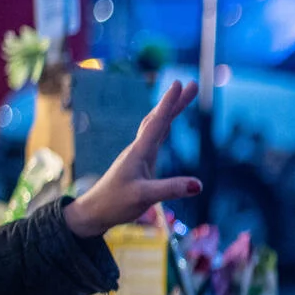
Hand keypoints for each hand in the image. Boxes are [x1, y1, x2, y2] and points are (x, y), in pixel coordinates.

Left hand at [64, 80, 202, 237]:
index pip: (157, 123)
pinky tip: (168, 125)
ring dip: (170, 111)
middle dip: (175, 102)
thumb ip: (171, 189)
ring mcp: (139, 155)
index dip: (168, 104)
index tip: (179, 83)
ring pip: (157, 126)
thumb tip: (198, 185)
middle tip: (191, 85)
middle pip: (159, 119)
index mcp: (139, 152)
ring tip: (184, 98)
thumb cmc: (116, 203)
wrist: (95, 211)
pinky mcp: (141, 163)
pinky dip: (164, 126)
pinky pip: (155, 138)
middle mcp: (139, 149)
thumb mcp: (144, 197)